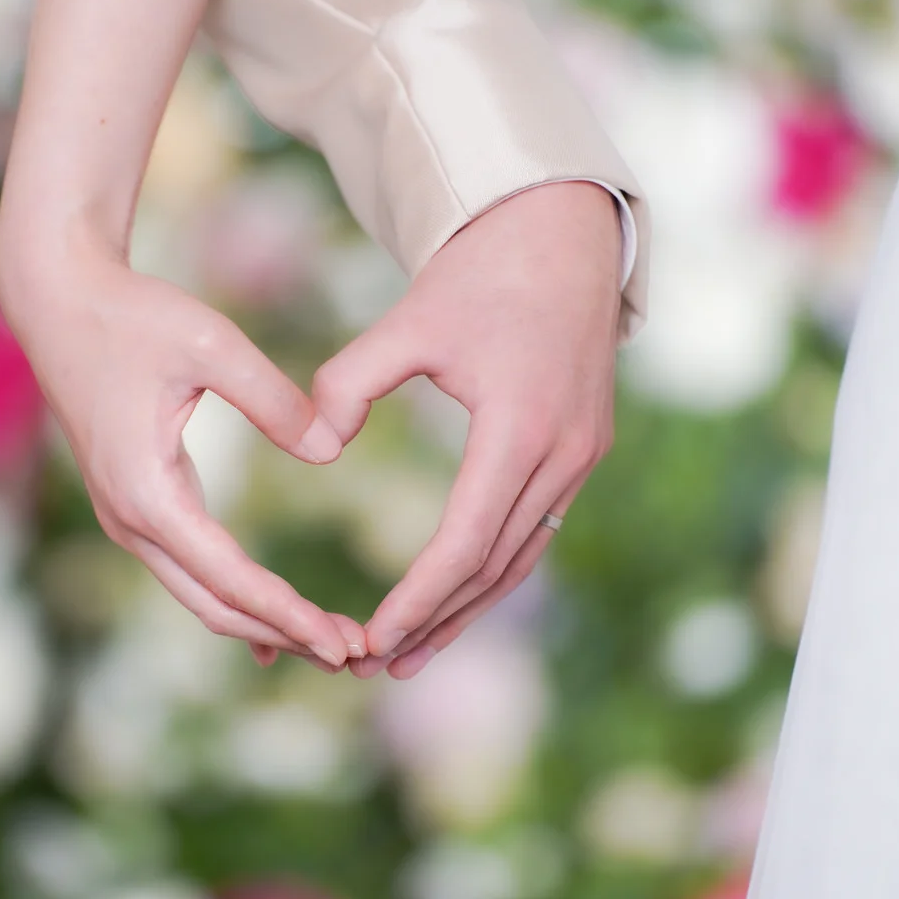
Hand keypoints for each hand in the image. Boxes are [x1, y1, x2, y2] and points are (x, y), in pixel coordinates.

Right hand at [0, 232, 359, 669]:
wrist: (58, 298)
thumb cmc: (133, 314)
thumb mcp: (211, 343)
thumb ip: (274, 399)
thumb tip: (332, 452)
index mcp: (148, 493)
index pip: (231, 578)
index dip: (291, 615)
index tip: (346, 643)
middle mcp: (130, 520)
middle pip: (216, 607)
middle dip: (286, 635)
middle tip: (356, 655)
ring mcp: (126, 518)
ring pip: (202, 596)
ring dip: (265, 623)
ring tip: (332, 642)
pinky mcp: (134, 505)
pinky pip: (189, 572)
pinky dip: (236, 601)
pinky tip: (276, 628)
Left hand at [314, 182, 623, 678]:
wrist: (562, 233)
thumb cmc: (478, 273)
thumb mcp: (407, 321)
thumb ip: (350, 383)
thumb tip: (314, 449)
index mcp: (519, 428)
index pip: (464, 542)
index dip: (416, 598)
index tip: (369, 636)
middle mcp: (563, 454)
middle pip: (494, 567)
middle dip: (433, 621)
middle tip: (372, 665)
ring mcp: (582, 456)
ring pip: (521, 558)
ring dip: (465, 610)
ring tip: (408, 656)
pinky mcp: (584, 450)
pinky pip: (535, 530)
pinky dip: (492, 571)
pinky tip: (454, 599)